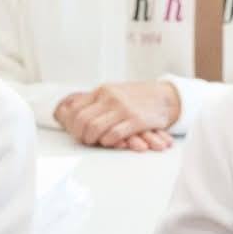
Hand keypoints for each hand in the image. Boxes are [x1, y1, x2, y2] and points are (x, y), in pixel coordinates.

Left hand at [56, 81, 179, 150]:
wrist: (164, 97)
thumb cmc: (136, 98)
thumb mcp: (113, 93)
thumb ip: (95, 102)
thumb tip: (68, 112)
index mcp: (102, 91)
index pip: (75, 108)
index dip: (72, 124)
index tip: (77, 132)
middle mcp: (110, 97)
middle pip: (82, 120)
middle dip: (80, 135)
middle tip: (85, 140)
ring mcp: (123, 108)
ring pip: (95, 128)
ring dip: (92, 140)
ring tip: (96, 142)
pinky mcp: (136, 120)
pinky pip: (114, 134)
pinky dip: (108, 141)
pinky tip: (110, 141)